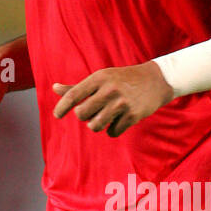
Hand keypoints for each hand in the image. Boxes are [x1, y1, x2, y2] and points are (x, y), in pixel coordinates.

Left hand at [52, 62, 173, 136]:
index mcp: (99, 78)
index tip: (57, 115)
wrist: (155, 81)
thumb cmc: (122, 79)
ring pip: (95, 126)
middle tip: (93, 111)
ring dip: (97, 125)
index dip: (62, 107)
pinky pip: (112, 132)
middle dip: (85, 116)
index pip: (74, 95)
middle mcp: (109, 90)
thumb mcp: (101, 78)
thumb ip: (78, 87)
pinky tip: (119, 120)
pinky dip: (112, 129)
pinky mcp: (132, 116)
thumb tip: (54, 88)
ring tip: (105, 117)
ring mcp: (122, 103)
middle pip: (82, 114)